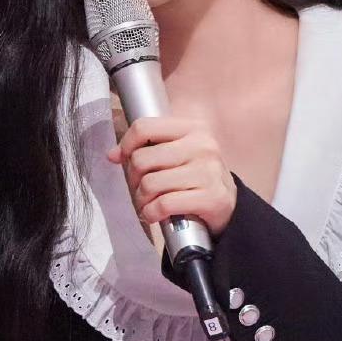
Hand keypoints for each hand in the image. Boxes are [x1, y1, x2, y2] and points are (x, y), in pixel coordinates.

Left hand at [107, 115, 237, 237]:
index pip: (145, 127)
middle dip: (133, 178)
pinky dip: (151, 213)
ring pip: (150, 183)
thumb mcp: (176, 152)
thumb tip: (112, 154)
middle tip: (140, 187)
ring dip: (141, 198)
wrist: (228, 203)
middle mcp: (203, 146)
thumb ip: (147, 147)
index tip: (123, 158)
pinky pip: (163, 204)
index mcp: (193, 128)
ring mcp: (208, 172)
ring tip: (148, 201)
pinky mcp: (211, 197)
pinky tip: (155, 213)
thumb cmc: (194, 174)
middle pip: (142, 159)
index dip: (126, 144)